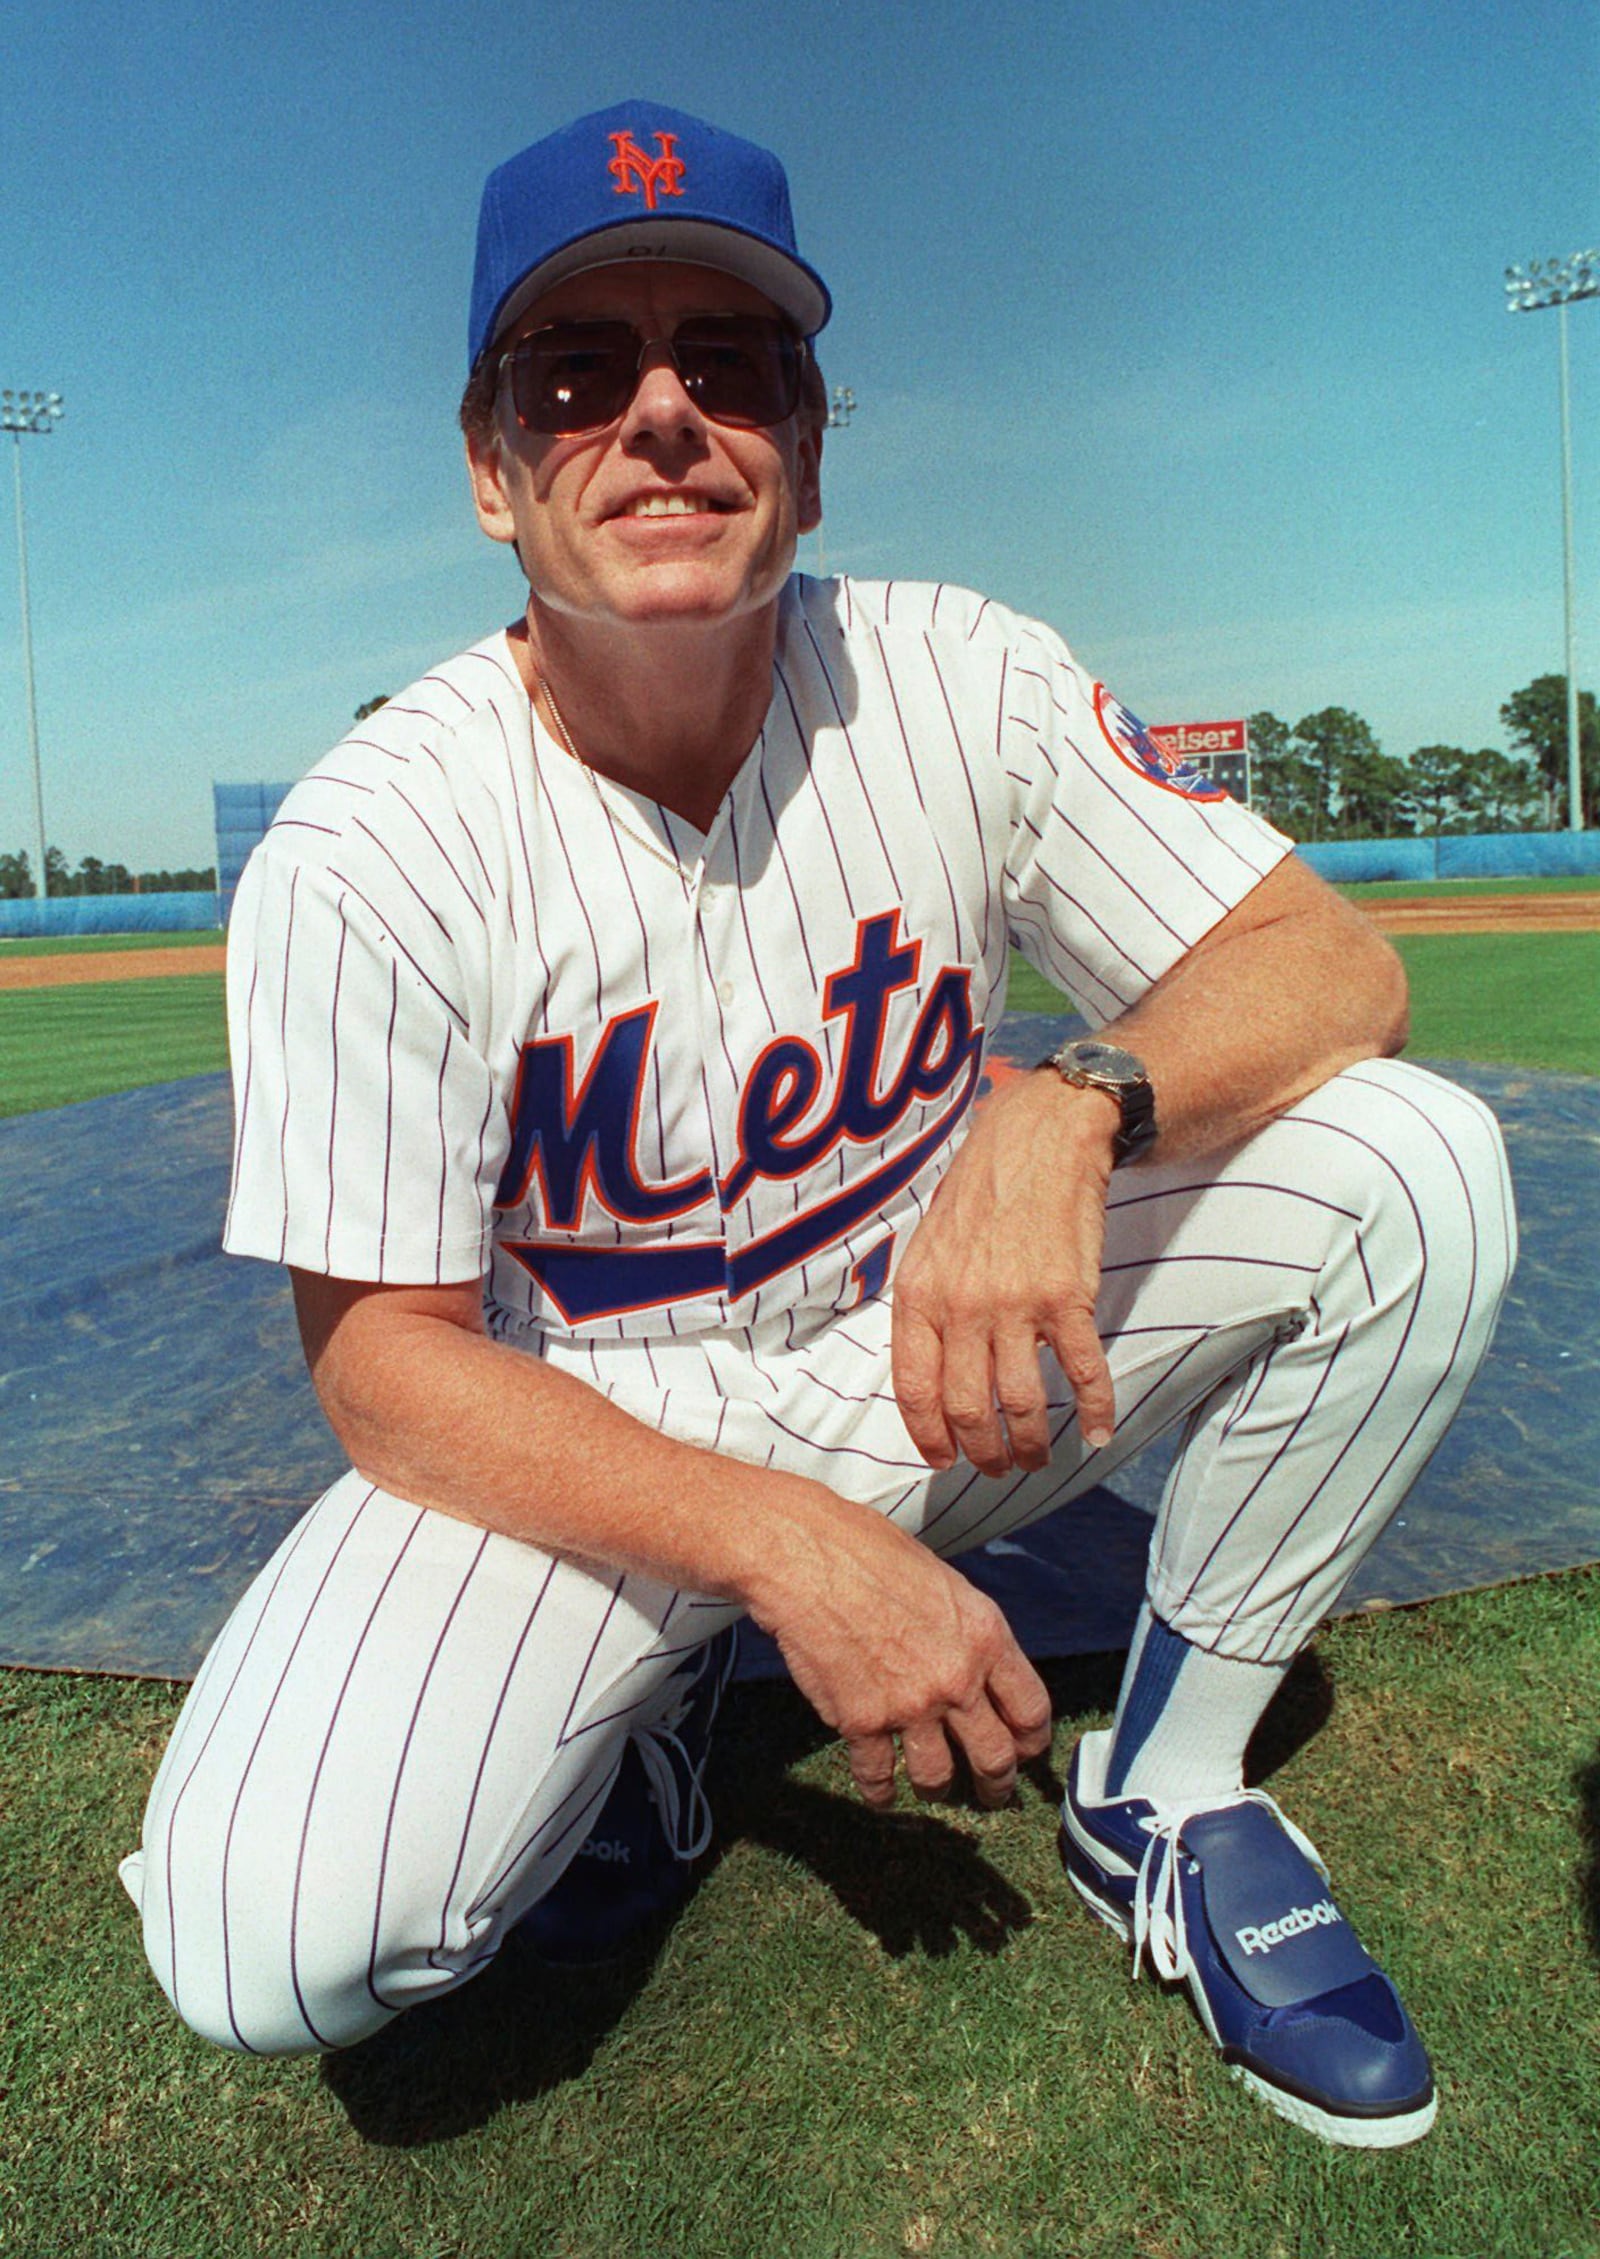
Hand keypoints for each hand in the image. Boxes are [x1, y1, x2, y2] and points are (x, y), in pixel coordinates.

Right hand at [749, 1494, 1052, 1807]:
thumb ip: (967, 1633)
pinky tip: (881, 1795)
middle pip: (995, 1757)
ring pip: (938, 1778)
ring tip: (933, 1790)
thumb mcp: (945, 1583)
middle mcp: (956, 1679)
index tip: (1026, 1751)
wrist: (806, 1556)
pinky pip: (878, 1776)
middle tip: (993, 1792)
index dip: (1032, 1740)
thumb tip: (976, 1667)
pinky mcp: (860, 1721)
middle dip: (997, 1784)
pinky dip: (880, 1793)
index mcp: (985, 1636)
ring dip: (938, 1790)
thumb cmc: (870, 1552)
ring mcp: (909, 1705)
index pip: (1031, 1709)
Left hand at [891, 1069, 1118, 1474]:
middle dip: (982, 1453)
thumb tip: (925, 1371)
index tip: (945, 1460)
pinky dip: (1094, 1413)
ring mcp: (1015, 1304)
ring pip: (1021, 1403)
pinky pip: (1082, 1374)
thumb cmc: (982, 1194)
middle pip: (967, 1408)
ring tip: (1039, 1457)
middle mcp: (961, 1306)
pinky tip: (1097, 1434)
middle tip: (997, 1468)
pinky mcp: (1066, 1298)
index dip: (929, 1437)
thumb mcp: (928, 1246)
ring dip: (1031, 1444)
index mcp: (919, 1295)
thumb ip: (924, 1307)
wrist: (1039, 1142)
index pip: (914, 1389)